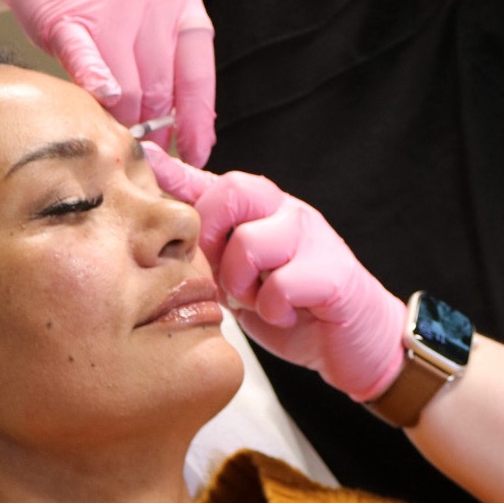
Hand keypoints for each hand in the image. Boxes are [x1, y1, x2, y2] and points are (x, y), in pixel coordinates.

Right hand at [0, 0, 216, 164]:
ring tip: (112, 132)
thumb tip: (179, 131)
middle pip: (159, 88)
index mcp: (183, 2)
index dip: (197, 121)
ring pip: (126, 87)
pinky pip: (88, 61)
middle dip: (151, 126)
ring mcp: (113, 7)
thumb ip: (166, 62)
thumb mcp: (151, 13)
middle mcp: (154, 2)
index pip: (197, 76)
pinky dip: (97, 84)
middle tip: (140, 149)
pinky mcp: (69, 17)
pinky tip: (103, 101)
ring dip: (120, 117)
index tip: (195, 154)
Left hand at [151, 159, 404, 402]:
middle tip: (220, 276)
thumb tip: (161, 210)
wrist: (356, 342)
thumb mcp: (240, 272)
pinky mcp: (333, 273)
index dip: (175, 173)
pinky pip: (282, 285)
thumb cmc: (293, 305)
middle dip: (211, 237)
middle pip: (231, 193)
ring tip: (255, 302)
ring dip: (243, 283)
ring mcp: (313, 238)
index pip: (212, 181)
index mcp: (262, 209)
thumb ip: (211, 243)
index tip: (146, 161)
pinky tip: (284, 316)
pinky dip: (274, 310)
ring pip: (252, 242)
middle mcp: (287, 212)